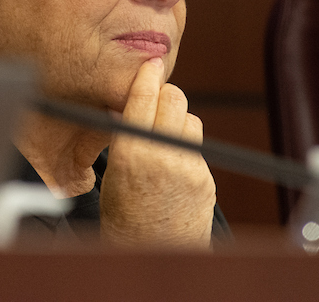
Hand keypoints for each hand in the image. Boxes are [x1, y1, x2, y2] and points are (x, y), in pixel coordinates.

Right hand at [99, 57, 215, 248]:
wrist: (155, 255)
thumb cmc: (123, 218)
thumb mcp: (112, 175)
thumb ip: (125, 138)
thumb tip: (133, 104)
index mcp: (130, 155)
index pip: (142, 99)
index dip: (147, 76)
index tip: (151, 63)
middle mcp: (161, 157)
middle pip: (175, 98)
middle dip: (165, 93)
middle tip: (156, 99)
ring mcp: (188, 167)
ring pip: (190, 118)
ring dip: (178, 120)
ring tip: (163, 137)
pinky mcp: (206, 178)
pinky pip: (198, 146)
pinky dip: (186, 146)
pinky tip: (173, 163)